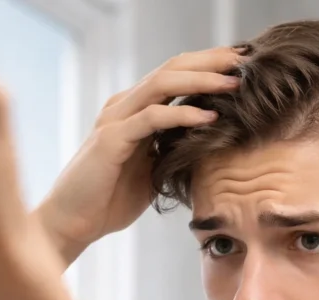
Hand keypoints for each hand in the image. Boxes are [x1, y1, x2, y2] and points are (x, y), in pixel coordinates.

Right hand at [35, 47, 243, 255]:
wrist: (74, 222)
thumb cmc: (110, 199)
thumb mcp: (152, 170)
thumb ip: (173, 150)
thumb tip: (211, 144)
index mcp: (134, 110)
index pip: (175, 74)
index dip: (208, 65)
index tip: (242, 65)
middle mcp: (124, 106)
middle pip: (172, 68)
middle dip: (210, 61)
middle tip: (244, 58)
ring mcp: (116, 120)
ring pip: (162, 84)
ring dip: (201, 80)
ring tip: (232, 83)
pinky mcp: (112, 140)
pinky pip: (152, 118)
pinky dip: (182, 114)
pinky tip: (209, 116)